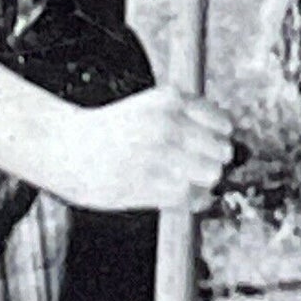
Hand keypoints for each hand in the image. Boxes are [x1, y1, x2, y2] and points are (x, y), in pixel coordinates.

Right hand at [47, 85, 234, 212]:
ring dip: (203, 181)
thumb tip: (230, 142)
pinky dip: (193, 200)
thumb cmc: (116, 130)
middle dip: (213, 160)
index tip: (206, 143)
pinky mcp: (149, 184)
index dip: (218, 137)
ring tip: (185, 179)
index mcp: (169, 99)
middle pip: (221, 151)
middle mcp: (167, 124)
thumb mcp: (151, 107)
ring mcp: (158, 155)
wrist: (70, 148)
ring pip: (210, 175)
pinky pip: (192, 198)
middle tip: (194, 164)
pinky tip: (179, 194)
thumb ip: (188, 118)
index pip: (223, 122)